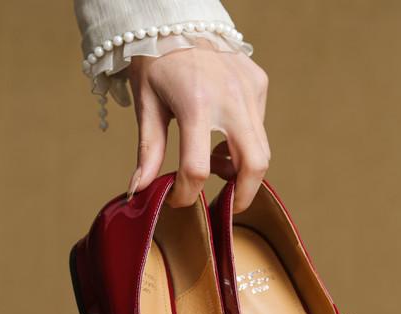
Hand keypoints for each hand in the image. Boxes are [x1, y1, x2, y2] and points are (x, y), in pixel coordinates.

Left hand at [127, 42, 269, 211]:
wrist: (177, 16)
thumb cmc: (156, 60)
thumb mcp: (147, 104)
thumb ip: (148, 151)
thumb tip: (139, 192)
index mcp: (195, 104)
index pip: (197, 168)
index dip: (187, 194)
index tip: (178, 200)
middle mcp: (229, 97)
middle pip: (254, 165)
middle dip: (242, 196)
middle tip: (226, 207)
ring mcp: (249, 89)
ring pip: (261, 150)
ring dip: (242, 169)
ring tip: (218, 166)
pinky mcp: (258, 83)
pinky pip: (258, 126)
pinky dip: (243, 141)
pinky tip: (223, 134)